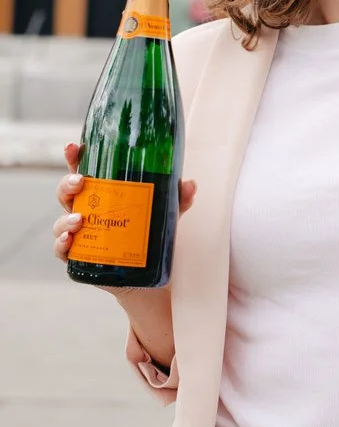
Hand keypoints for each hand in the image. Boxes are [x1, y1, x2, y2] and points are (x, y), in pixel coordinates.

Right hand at [53, 142, 196, 286]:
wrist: (149, 278)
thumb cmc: (151, 236)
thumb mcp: (166, 214)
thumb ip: (178, 199)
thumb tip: (190, 185)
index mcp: (103, 194)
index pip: (84, 171)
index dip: (75, 158)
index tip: (73, 147)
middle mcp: (88, 211)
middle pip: (68, 193)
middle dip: (68, 184)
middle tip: (81, 182)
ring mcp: (82, 235)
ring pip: (61, 221)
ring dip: (65, 218)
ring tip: (79, 219)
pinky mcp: (81, 258)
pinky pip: (61, 251)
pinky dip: (61, 245)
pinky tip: (70, 241)